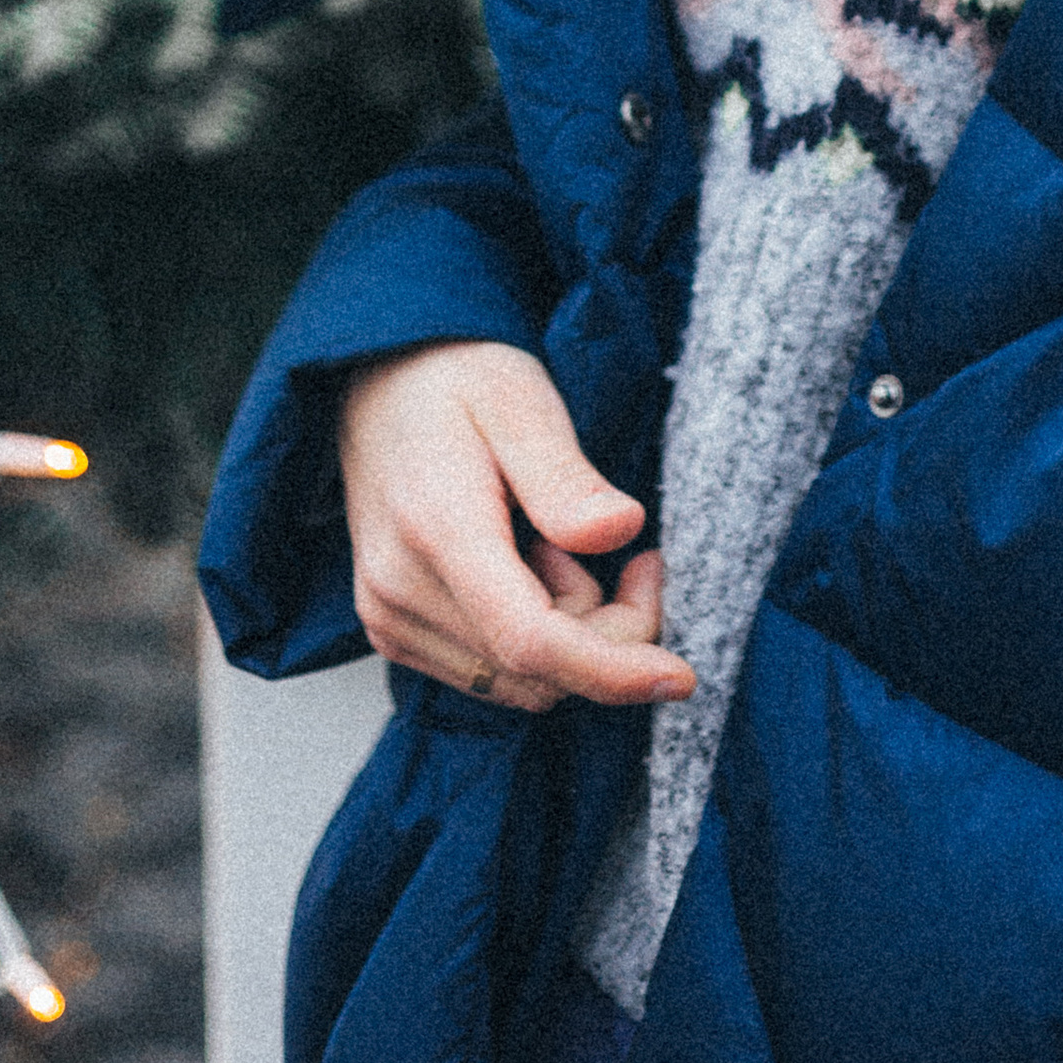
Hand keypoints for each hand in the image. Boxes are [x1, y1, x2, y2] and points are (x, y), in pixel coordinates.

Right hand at [338, 340, 693, 713]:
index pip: (530, 641)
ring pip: (518, 682)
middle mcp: (400, 591)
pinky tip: (529, 565)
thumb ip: (566, 477)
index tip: (680, 676)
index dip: (611, 671)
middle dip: (608, 631)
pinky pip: (490, 671)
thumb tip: (622, 530)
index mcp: (437, 530)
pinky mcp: (392, 629)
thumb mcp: (522, 402)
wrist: (381, 381)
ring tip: (558, 542)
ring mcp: (389, 617)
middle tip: (636, 556)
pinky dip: (535, 635)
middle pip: (536, 671)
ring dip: (570, 632)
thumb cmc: (459, 381)